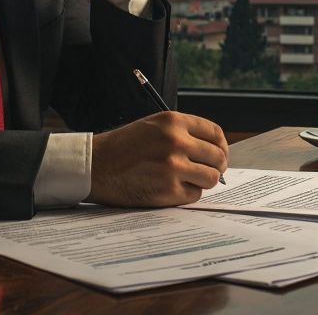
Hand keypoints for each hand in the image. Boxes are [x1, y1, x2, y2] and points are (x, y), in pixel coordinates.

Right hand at [86, 111, 228, 206]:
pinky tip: (172, 188)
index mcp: (173, 122)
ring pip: (211, 178)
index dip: (221, 146)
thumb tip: (214, 150)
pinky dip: (187, 194)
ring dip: (203, 181)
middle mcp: (175, 142)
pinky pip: (194, 195)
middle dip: (217, 166)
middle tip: (209, 171)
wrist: (95, 166)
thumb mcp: (153, 126)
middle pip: (218, 157)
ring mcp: (173, 167)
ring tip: (189, 180)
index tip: (219, 154)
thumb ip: (183, 133)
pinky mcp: (167, 191)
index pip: (215, 133)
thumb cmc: (123, 146)